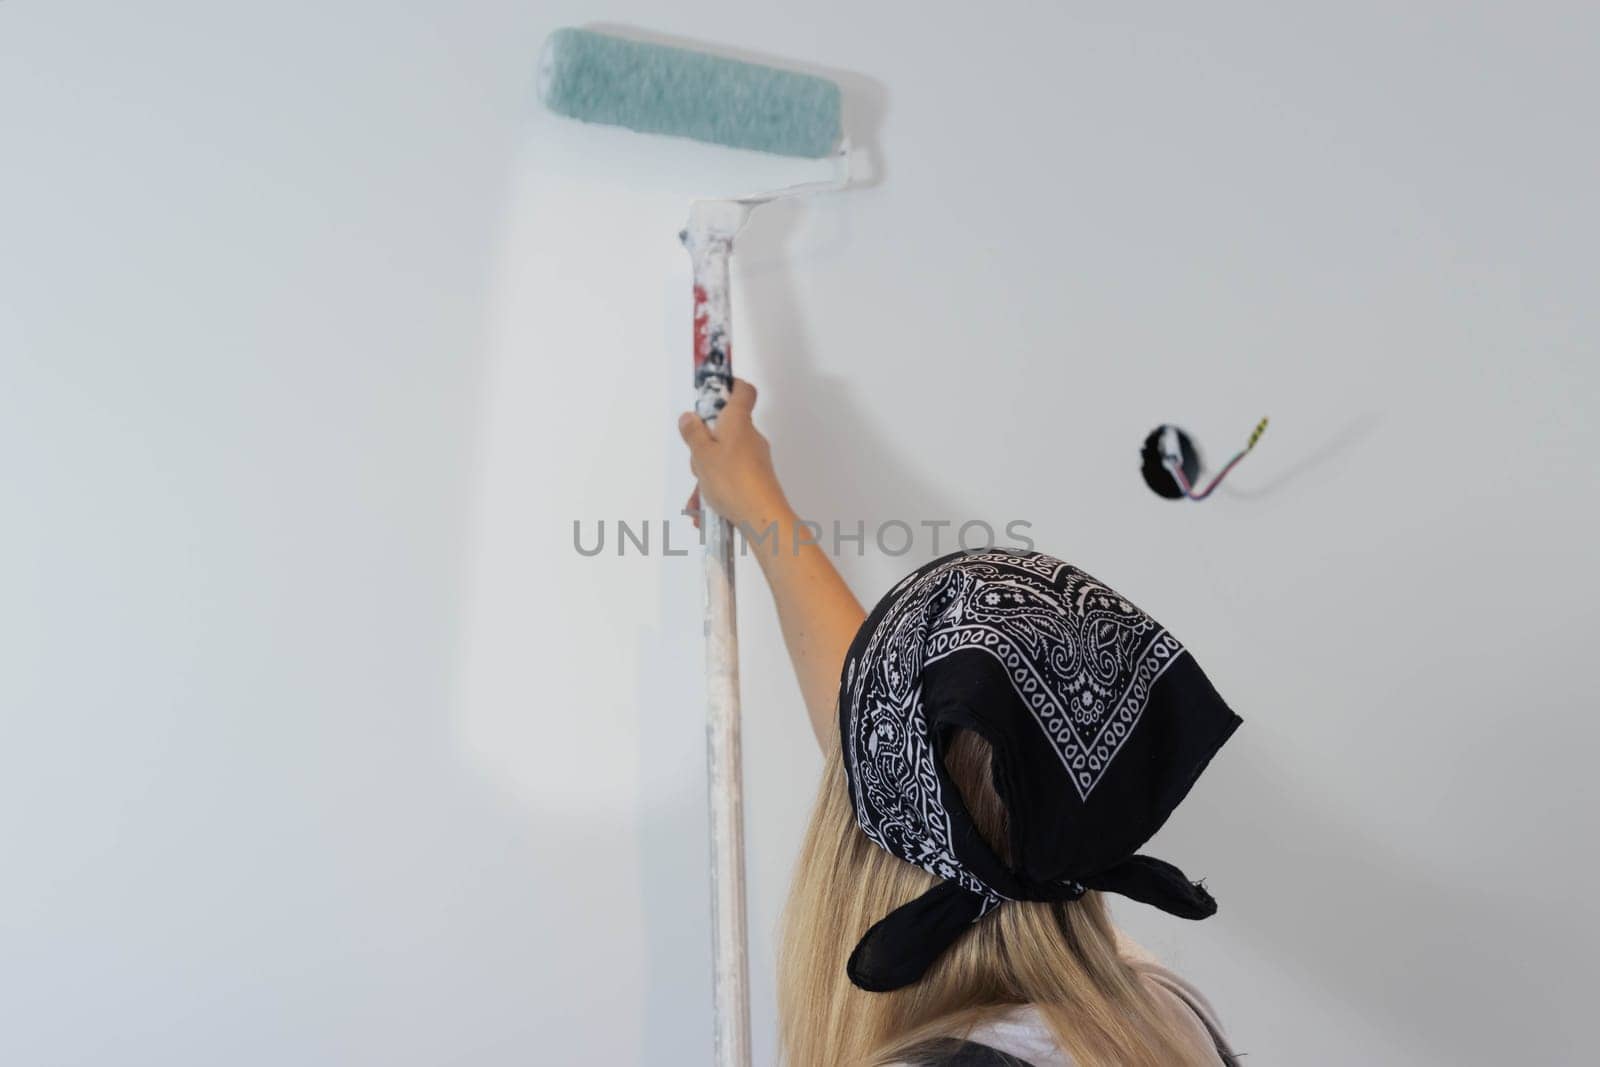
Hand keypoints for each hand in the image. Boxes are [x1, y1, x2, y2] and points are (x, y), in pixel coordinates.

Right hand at [678, 378, 790, 530]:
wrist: (762, 517)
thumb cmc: (732, 481)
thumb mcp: (702, 455)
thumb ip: (693, 434)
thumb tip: (689, 417)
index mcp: (738, 422)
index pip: (742, 391)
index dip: (729, 387)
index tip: (712, 393)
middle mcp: (750, 436)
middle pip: (724, 429)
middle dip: (704, 445)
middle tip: (696, 462)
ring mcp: (755, 459)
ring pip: (724, 457)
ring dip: (707, 474)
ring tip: (700, 496)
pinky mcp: (757, 478)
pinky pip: (730, 477)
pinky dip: (716, 490)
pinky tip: (705, 510)